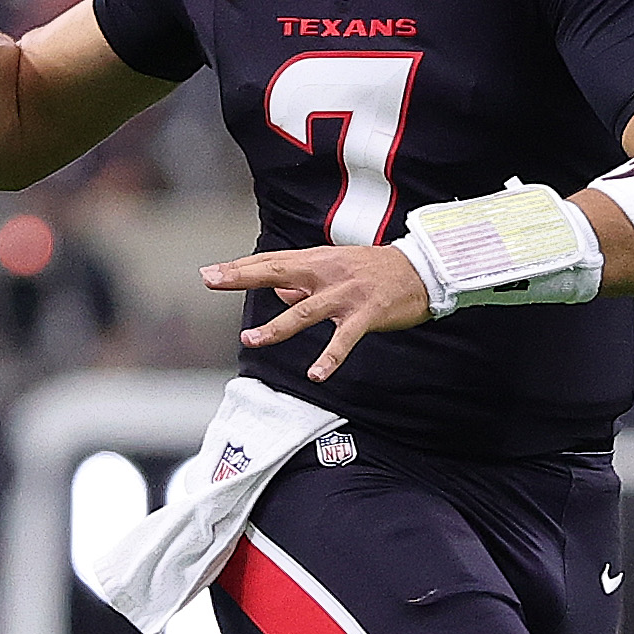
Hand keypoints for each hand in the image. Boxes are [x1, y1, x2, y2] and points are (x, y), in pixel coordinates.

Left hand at [201, 242, 429, 381]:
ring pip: (305, 311)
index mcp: (318, 260)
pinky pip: (344, 339)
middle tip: (211, 281)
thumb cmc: (376, 270)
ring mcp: (346, 294)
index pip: (272, 262)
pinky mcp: (367, 314)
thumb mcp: (337, 268)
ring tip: (252, 339)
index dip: (240, 268)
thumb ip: (305, 279)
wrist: (422, 268)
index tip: (210, 273)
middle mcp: (327, 273)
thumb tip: (277, 290)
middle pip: (278, 272)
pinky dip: (330, 357)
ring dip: (277, 327)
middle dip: (243, 276)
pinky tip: (316, 374)